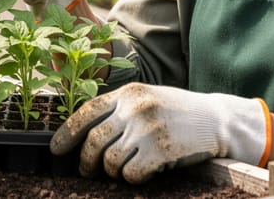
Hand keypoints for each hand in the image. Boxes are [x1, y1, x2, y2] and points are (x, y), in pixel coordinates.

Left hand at [49, 83, 268, 183]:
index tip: (56, 149)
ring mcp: (147, 129)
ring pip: (110, 161)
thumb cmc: (178, 112)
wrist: (217, 119)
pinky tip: (143, 173)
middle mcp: (134, 108)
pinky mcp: (160, 150)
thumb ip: (119, 109)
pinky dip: (132, 178)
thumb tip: (85, 132)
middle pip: (93, 141)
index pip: (86, 112)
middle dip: (85, 161)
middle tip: (86, 171)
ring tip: (120, 171)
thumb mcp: (147, 98)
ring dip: (111, 172)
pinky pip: (131, 174)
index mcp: (128, 93)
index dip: (66, 133)